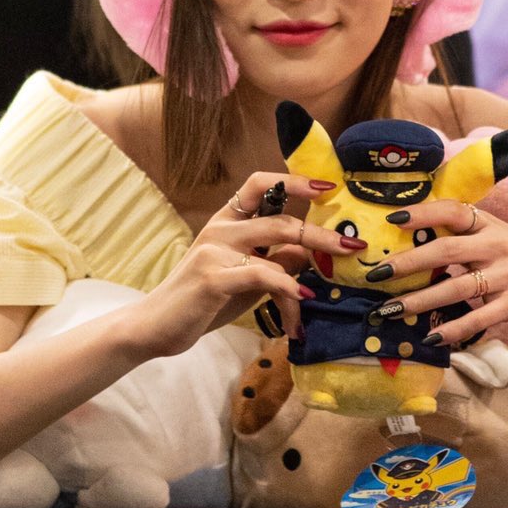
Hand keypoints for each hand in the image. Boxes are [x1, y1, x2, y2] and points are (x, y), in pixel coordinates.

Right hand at [122, 172, 364, 358]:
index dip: (294, 180)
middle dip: (322, 232)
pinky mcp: (213, 277)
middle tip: (354, 246)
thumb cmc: (202, 302)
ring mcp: (215, 250)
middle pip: (281, 217)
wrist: (153, 327)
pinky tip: (302, 303)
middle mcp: (221, 227)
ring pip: (278, 241)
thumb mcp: (244, 277)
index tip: (328, 187)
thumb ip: (275, 261)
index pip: (259, 183)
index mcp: (227, 221)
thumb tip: (314, 255)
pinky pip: (263, 274)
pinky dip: (288, 288)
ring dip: (313, 259)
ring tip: (330, 284)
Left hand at [374, 200, 507, 346]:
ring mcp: (507, 275)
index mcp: (488, 224)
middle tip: (376, 274)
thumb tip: (413, 240)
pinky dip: (454, 328)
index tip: (392, 219)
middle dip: (407, 262)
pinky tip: (431, 336)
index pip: (452, 210)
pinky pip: (479, 318)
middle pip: (445, 250)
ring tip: (390, 310)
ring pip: (456, 287)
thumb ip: (463, 236)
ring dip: (419, 301)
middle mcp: (497, 245)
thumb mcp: (497, 237)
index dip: (422, 213)